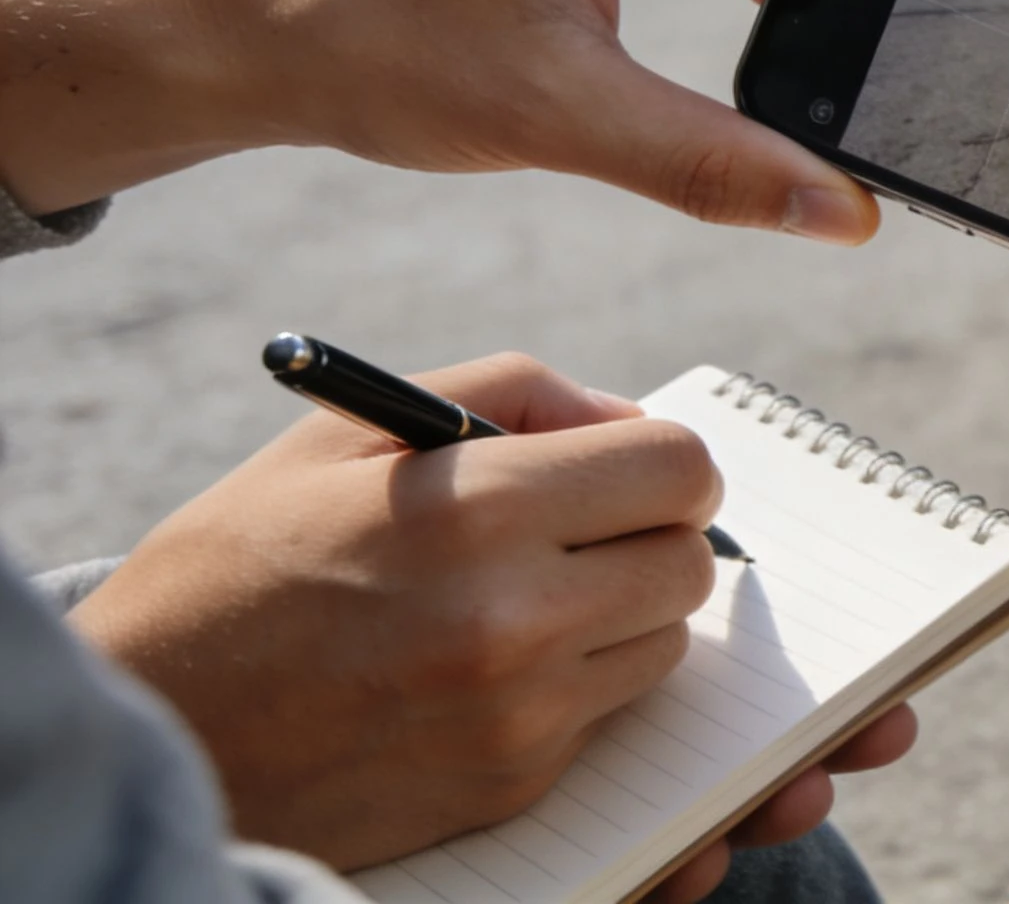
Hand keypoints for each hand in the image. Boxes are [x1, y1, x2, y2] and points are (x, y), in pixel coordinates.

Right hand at [68, 351, 913, 879]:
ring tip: (519, 597)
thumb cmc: (244, 559)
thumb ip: (512, 391)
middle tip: (579, 531)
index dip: (661, 462)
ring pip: (663, 644)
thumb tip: (629, 416)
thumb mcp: (349, 430)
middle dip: (651, 535)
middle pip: (692, 563)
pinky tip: (485, 665)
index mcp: (477, 511)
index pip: (680, 471)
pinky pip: (606, 713)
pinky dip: (573, 683)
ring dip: (620, 613)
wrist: (148, 724)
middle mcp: (513, 621)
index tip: (622, 470)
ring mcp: (519, 716)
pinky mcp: (512, 784)